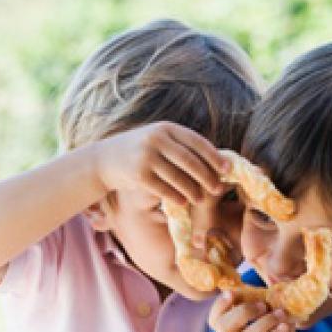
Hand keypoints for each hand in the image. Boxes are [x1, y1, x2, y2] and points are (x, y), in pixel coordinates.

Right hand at [93, 121, 230, 204]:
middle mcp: (156, 139)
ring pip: (178, 177)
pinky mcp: (138, 174)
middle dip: (207, 177)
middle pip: (190, 161)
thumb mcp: (158, 140)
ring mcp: (146, 156)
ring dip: (193, 191)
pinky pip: (163, 189)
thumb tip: (214, 161)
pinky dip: (175, 197)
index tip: (227, 169)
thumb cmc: (140, 152)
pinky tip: (183, 203)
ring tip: (200, 199)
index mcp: (166, 128)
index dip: (214, 156)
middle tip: (218, 189)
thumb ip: (180, 146)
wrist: (104, 159)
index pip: (196, 142)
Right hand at [209, 291, 302, 331]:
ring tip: (281, 315)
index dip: (221, 304)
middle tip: (261, 305)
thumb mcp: (279, 331)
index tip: (234, 291)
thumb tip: (279, 292)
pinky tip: (284, 328)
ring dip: (264, 322)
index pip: (216, 320)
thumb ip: (275, 314)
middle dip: (241, 311)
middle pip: (222, 326)